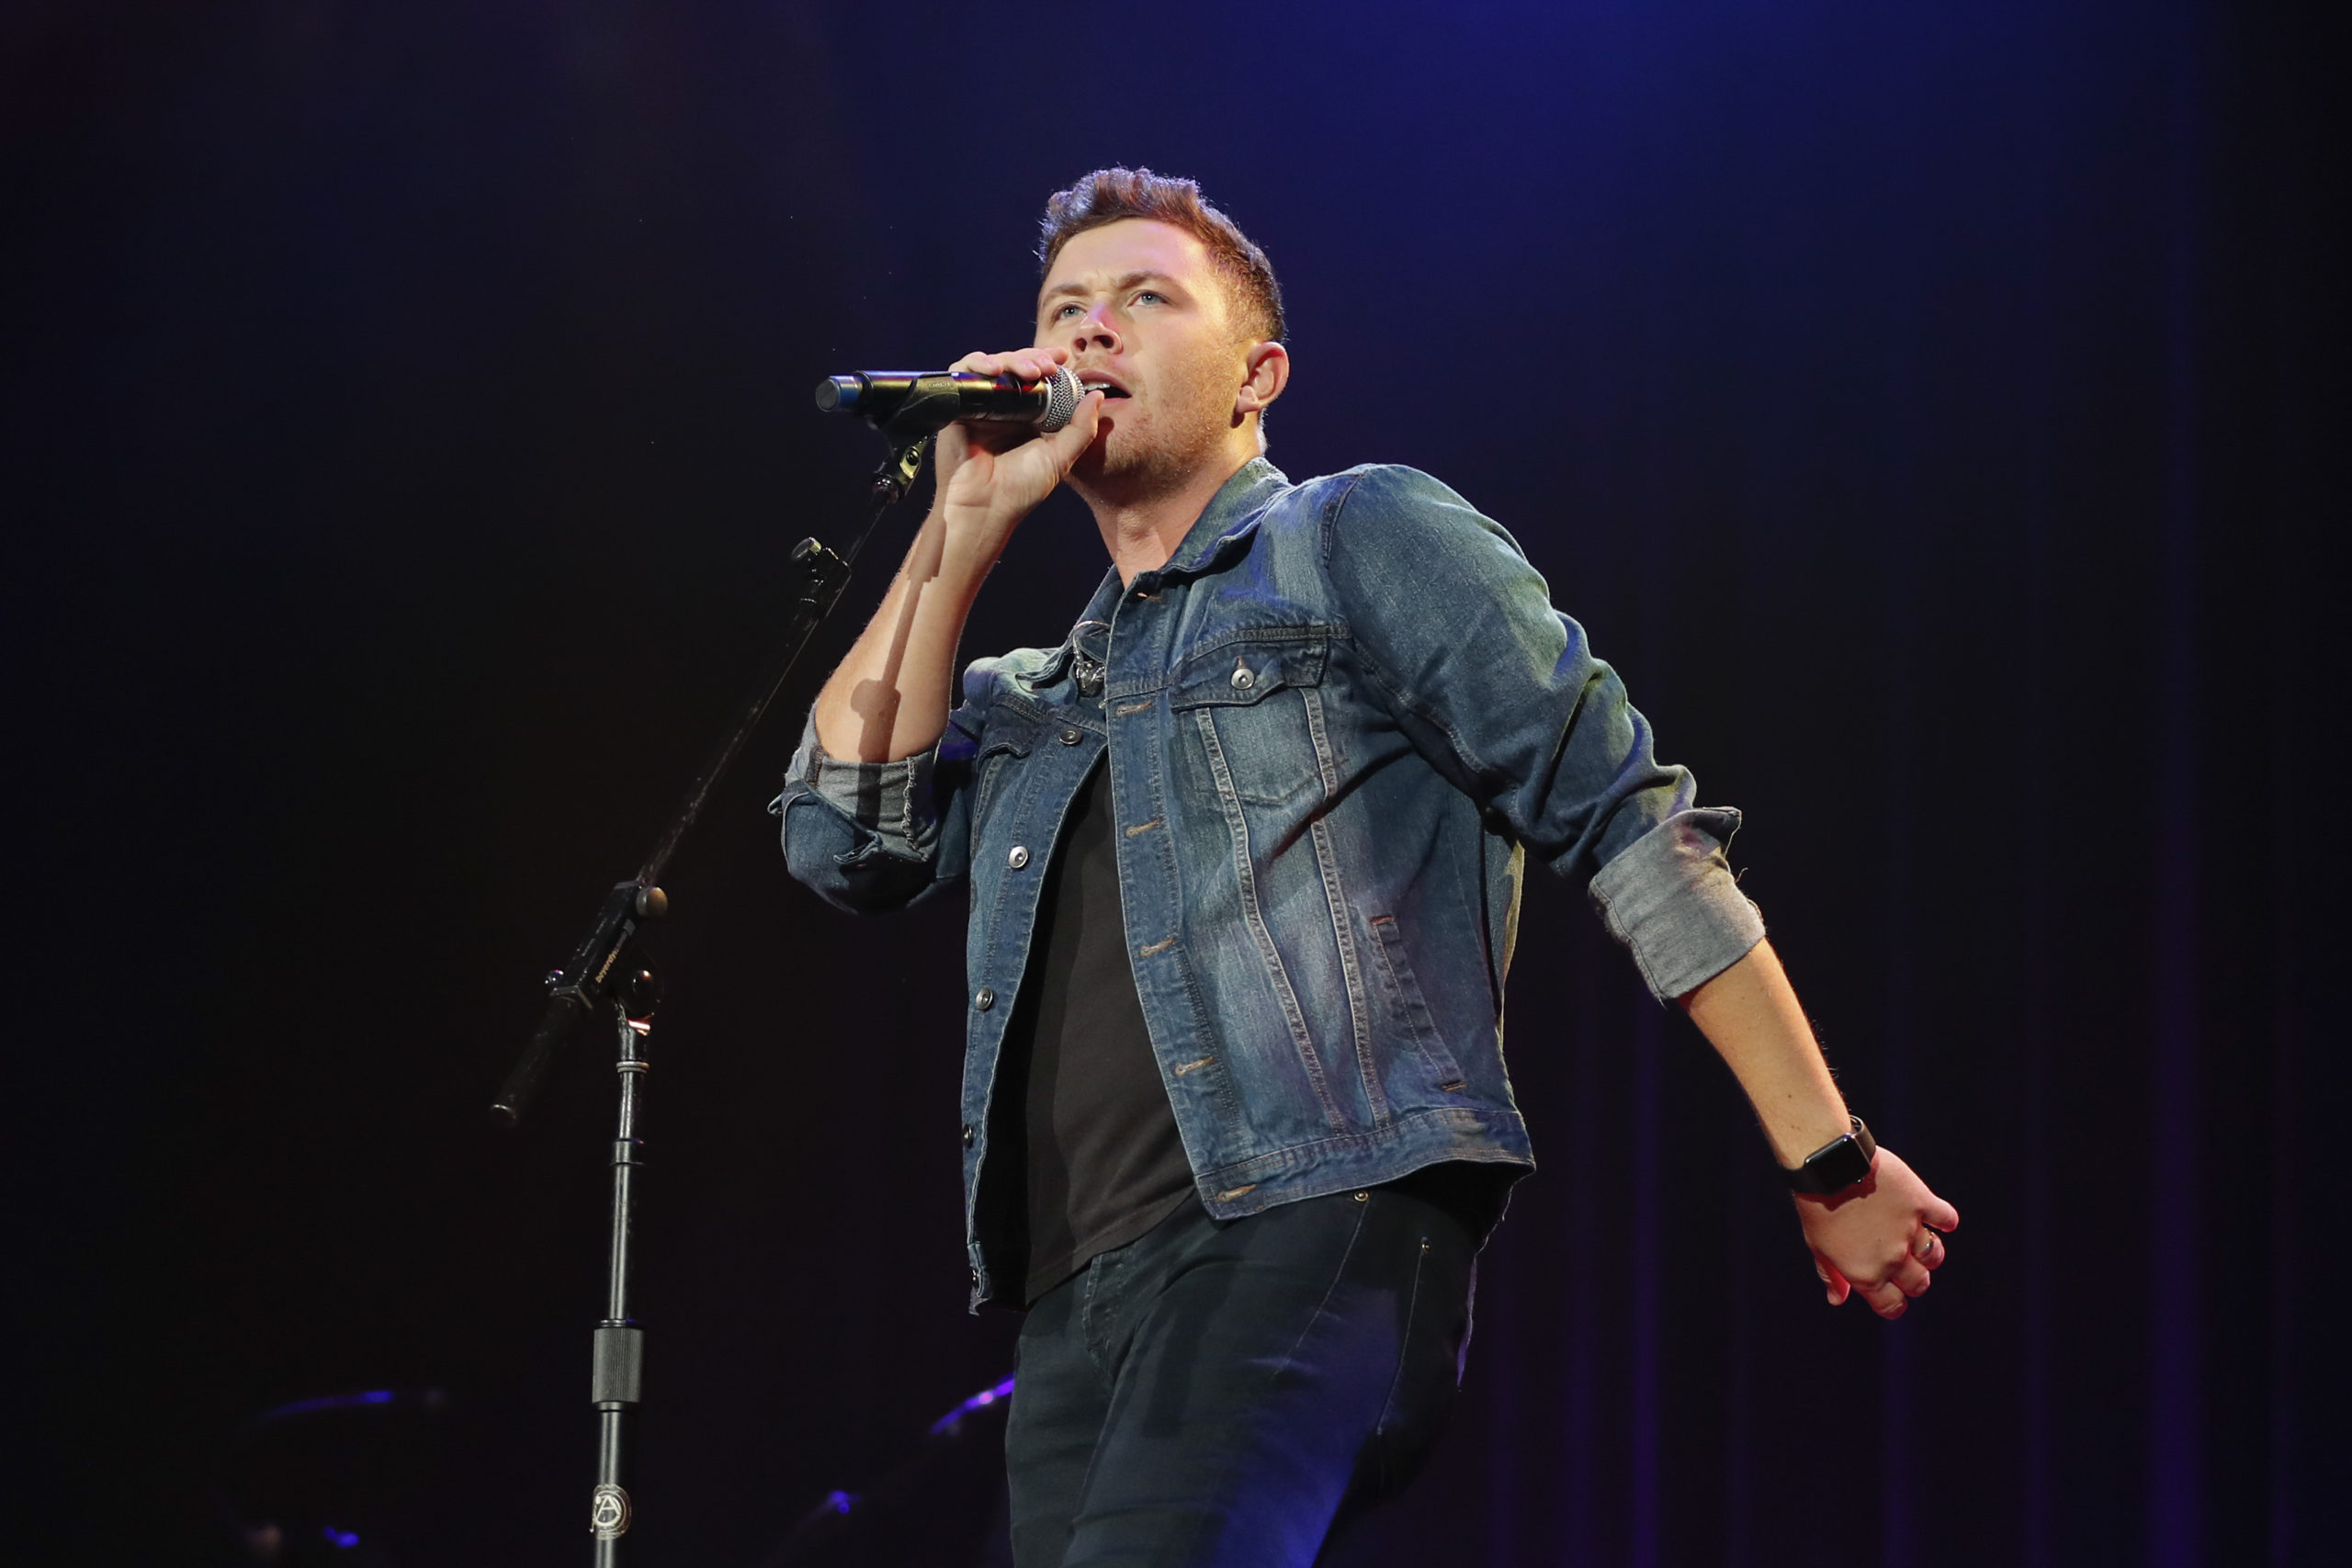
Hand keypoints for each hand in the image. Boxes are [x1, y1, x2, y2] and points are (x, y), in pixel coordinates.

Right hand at [927, 346, 1104, 573]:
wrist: (984, 508)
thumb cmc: (1020, 490)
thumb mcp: (1060, 457)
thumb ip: (1081, 428)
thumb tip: (1098, 396)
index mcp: (1027, 416)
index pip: (1037, 378)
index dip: (1049, 362)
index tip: (1064, 357)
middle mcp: (1003, 407)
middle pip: (1015, 366)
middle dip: (1034, 358)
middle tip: (1049, 365)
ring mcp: (980, 405)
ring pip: (992, 364)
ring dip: (1012, 359)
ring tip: (1030, 371)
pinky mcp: (958, 405)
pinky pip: (964, 372)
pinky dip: (979, 364)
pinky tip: (995, 369)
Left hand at [1794, 1147, 1957, 1319]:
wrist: (1828, 1165)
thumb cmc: (1817, 1207)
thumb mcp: (1817, 1245)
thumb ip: (1832, 1275)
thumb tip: (1838, 1299)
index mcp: (1865, 1274)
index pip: (1892, 1305)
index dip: (1895, 1303)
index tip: (1894, 1294)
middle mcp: (1891, 1258)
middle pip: (1919, 1284)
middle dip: (1914, 1280)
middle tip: (1905, 1264)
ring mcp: (1909, 1231)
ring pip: (1934, 1256)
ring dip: (1929, 1252)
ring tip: (1916, 1238)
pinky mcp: (1921, 1202)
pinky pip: (1946, 1219)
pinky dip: (1945, 1219)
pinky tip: (1933, 1216)